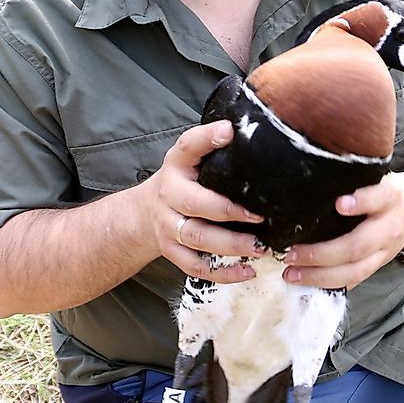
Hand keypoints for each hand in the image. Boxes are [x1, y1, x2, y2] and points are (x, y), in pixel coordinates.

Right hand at [142, 120, 264, 283]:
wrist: (142, 213)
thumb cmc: (180, 182)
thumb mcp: (189, 158)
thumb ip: (210, 146)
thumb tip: (240, 129)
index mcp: (176, 165)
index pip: (188, 146)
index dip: (207, 138)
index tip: (230, 132)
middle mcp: (169, 195)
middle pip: (196, 204)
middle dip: (229, 211)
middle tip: (260, 216)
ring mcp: (168, 226)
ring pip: (199, 238)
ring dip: (232, 245)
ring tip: (261, 247)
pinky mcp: (172, 251)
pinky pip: (197, 267)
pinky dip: (223, 273)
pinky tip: (248, 271)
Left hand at [280, 173, 403, 288]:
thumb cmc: (385, 192)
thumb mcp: (377, 178)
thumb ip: (354, 180)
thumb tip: (313, 177)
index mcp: (390, 199)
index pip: (379, 198)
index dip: (362, 202)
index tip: (340, 204)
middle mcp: (388, 228)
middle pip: (358, 245)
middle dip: (323, 253)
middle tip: (293, 252)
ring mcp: (384, 252)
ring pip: (355, 271)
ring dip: (320, 275)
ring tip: (292, 272)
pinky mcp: (377, 267)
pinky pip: (353, 281)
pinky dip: (327, 285)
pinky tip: (305, 283)